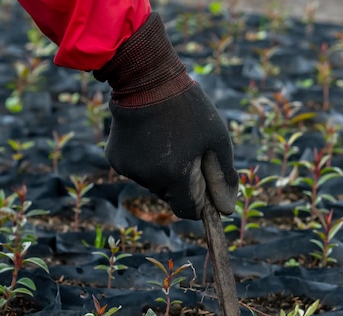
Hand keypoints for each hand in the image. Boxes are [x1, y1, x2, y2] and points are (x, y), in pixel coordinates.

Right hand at [94, 13, 237, 219]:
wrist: (145, 77)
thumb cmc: (188, 108)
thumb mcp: (217, 139)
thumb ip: (224, 177)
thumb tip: (227, 210)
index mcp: (175, 177)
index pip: (189, 211)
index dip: (200, 200)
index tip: (205, 182)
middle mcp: (149, 179)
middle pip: (172, 197)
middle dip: (183, 181)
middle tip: (188, 148)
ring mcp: (129, 170)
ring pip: (155, 183)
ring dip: (165, 169)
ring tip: (168, 136)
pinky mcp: (116, 159)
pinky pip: (139, 170)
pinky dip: (147, 159)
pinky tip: (150, 135)